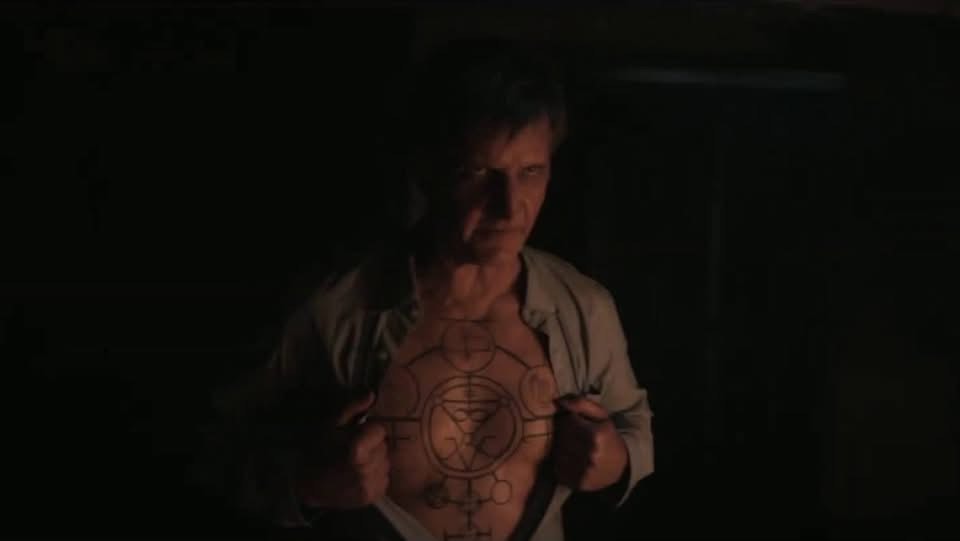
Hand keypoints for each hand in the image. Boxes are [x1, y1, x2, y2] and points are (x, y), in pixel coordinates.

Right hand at [296, 391, 389, 508]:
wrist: (311, 486)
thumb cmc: (321, 451)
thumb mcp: (332, 425)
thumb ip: (352, 408)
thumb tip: (372, 394)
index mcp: (356, 449)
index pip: (379, 430)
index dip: (368, 430)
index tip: (356, 435)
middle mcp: (367, 469)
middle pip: (384, 446)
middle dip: (373, 445)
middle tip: (354, 450)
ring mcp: (371, 484)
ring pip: (386, 461)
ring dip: (375, 460)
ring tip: (357, 464)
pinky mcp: (374, 496)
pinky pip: (385, 478)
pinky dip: (376, 475)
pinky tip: (360, 476)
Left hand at [553, 396, 627, 491]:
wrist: (620, 467)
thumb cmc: (608, 437)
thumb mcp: (602, 417)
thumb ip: (582, 404)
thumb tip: (561, 401)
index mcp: (595, 435)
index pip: (567, 422)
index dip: (567, 421)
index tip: (573, 423)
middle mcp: (589, 453)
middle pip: (561, 437)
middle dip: (563, 434)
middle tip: (572, 436)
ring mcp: (583, 470)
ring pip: (558, 452)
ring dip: (560, 448)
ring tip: (572, 447)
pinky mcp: (576, 482)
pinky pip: (558, 468)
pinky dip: (560, 462)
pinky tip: (570, 459)